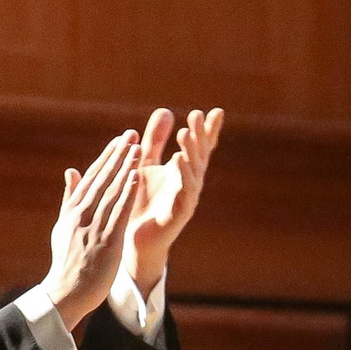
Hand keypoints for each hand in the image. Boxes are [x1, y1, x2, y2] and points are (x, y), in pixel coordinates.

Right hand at [45, 132, 143, 330]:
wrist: (66, 292)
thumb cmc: (67, 261)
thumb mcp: (63, 227)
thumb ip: (70, 198)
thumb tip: (72, 171)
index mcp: (72, 211)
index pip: (92, 177)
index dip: (107, 157)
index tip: (120, 139)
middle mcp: (81, 215)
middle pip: (102, 179)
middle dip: (118, 155)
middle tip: (132, 134)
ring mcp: (92, 228)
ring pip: (111, 192)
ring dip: (125, 168)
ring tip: (137, 148)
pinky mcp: (105, 242)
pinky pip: (118, 213)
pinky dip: (126, 193)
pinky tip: (136, 177)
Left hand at [124, 108, 221, 292]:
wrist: (134, 239)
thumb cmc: (141, 200)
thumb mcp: (146, 164)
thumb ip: (155, 140)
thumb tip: (165, 110)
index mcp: (184, 171)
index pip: (200, 147)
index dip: (209, 130)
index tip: (216, 111)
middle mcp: (190, 183)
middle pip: (199, 155)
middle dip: (199, 135)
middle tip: (197, 114)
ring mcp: (187, 199)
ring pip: (194, 172)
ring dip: (191, 151)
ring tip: (185, 133)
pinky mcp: (179, 214)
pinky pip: (184, 192)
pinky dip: (183, 175)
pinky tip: (179, 160)